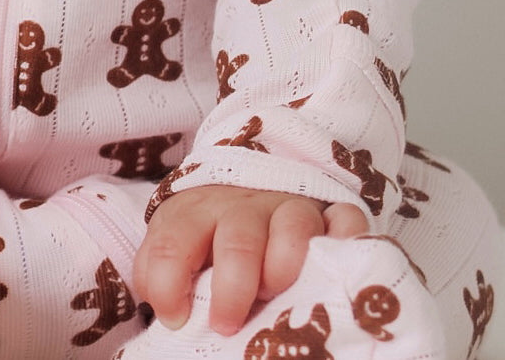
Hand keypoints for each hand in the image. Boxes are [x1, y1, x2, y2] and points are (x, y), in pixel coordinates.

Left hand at [132, 185, 366, 336]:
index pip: (171, 242)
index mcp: (194, 213)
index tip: (176, 319)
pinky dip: (344, 240)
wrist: (249, 180)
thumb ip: (159, 273)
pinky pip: (344, 219)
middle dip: (232, 290)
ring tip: (275, 292)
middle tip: (226, 324)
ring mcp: (288, 206)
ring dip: (283, 267)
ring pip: (293, 227)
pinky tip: (337, 260)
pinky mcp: (329, 211)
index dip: (169, 284)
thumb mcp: (174, 244)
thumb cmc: (208, 231)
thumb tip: (167, 314)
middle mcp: (242, 206)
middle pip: (237, 242)